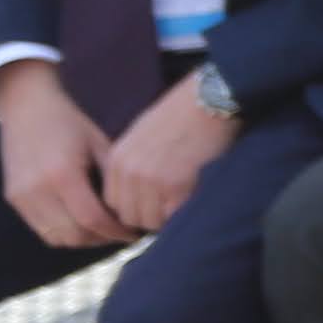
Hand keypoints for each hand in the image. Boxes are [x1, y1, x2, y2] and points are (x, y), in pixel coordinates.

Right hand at [0, 61, 129, 251]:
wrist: (27, 108)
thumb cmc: (71, 123)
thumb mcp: (101, 145)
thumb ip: (114, 180)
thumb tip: (136, 209)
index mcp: (62, 174)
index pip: (92, 219)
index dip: (116, 232)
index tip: (134, 233)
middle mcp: (37, 189)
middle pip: (75, 235)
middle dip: (102, 239)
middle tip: (122, 233)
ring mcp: (22, 196)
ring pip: (57, 238)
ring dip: (83, 240)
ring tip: (104, 230)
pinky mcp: (14, 198)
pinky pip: (41, 230)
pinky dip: (64, 233)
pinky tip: (82, 223)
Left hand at [98, 68, 236, 236]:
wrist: (209, 101)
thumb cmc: (183, 114)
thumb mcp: (143, 134)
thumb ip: (135, 162)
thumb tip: (139, 190)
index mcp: (119, 159)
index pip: (113, 203)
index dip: (135, 208)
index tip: (154, 205)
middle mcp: (130, 171)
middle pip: (130, 216)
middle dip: (150, 216)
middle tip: (171, 208)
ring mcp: (152, 180)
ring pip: (150, 221)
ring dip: (166, 218)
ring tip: (183, 202)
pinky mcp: (177, 186)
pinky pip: (173, 217)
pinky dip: (183, 214)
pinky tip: (193, 198)